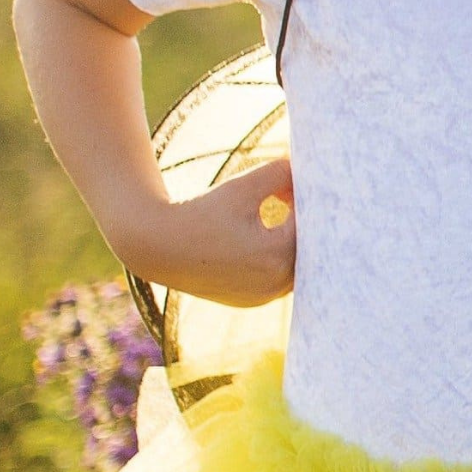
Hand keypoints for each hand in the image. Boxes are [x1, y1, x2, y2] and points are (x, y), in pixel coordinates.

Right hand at [123, 155, 296, 308]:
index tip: (291, 187)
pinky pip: (279, 280)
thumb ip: (282, 172)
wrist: (159, 246)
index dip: (305, 201)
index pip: (312, 224)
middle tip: (293, 200)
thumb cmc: (203, 210)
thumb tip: (306, 170)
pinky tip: (264, 239)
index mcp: (277, 254)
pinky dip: (279, 260)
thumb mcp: (244, 185)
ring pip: (297, 267)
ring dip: (293, 244)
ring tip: (279, 218)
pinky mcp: (251, 301)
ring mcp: (263, 297)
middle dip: (305, 224)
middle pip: (310, 250)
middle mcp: (275, 283)